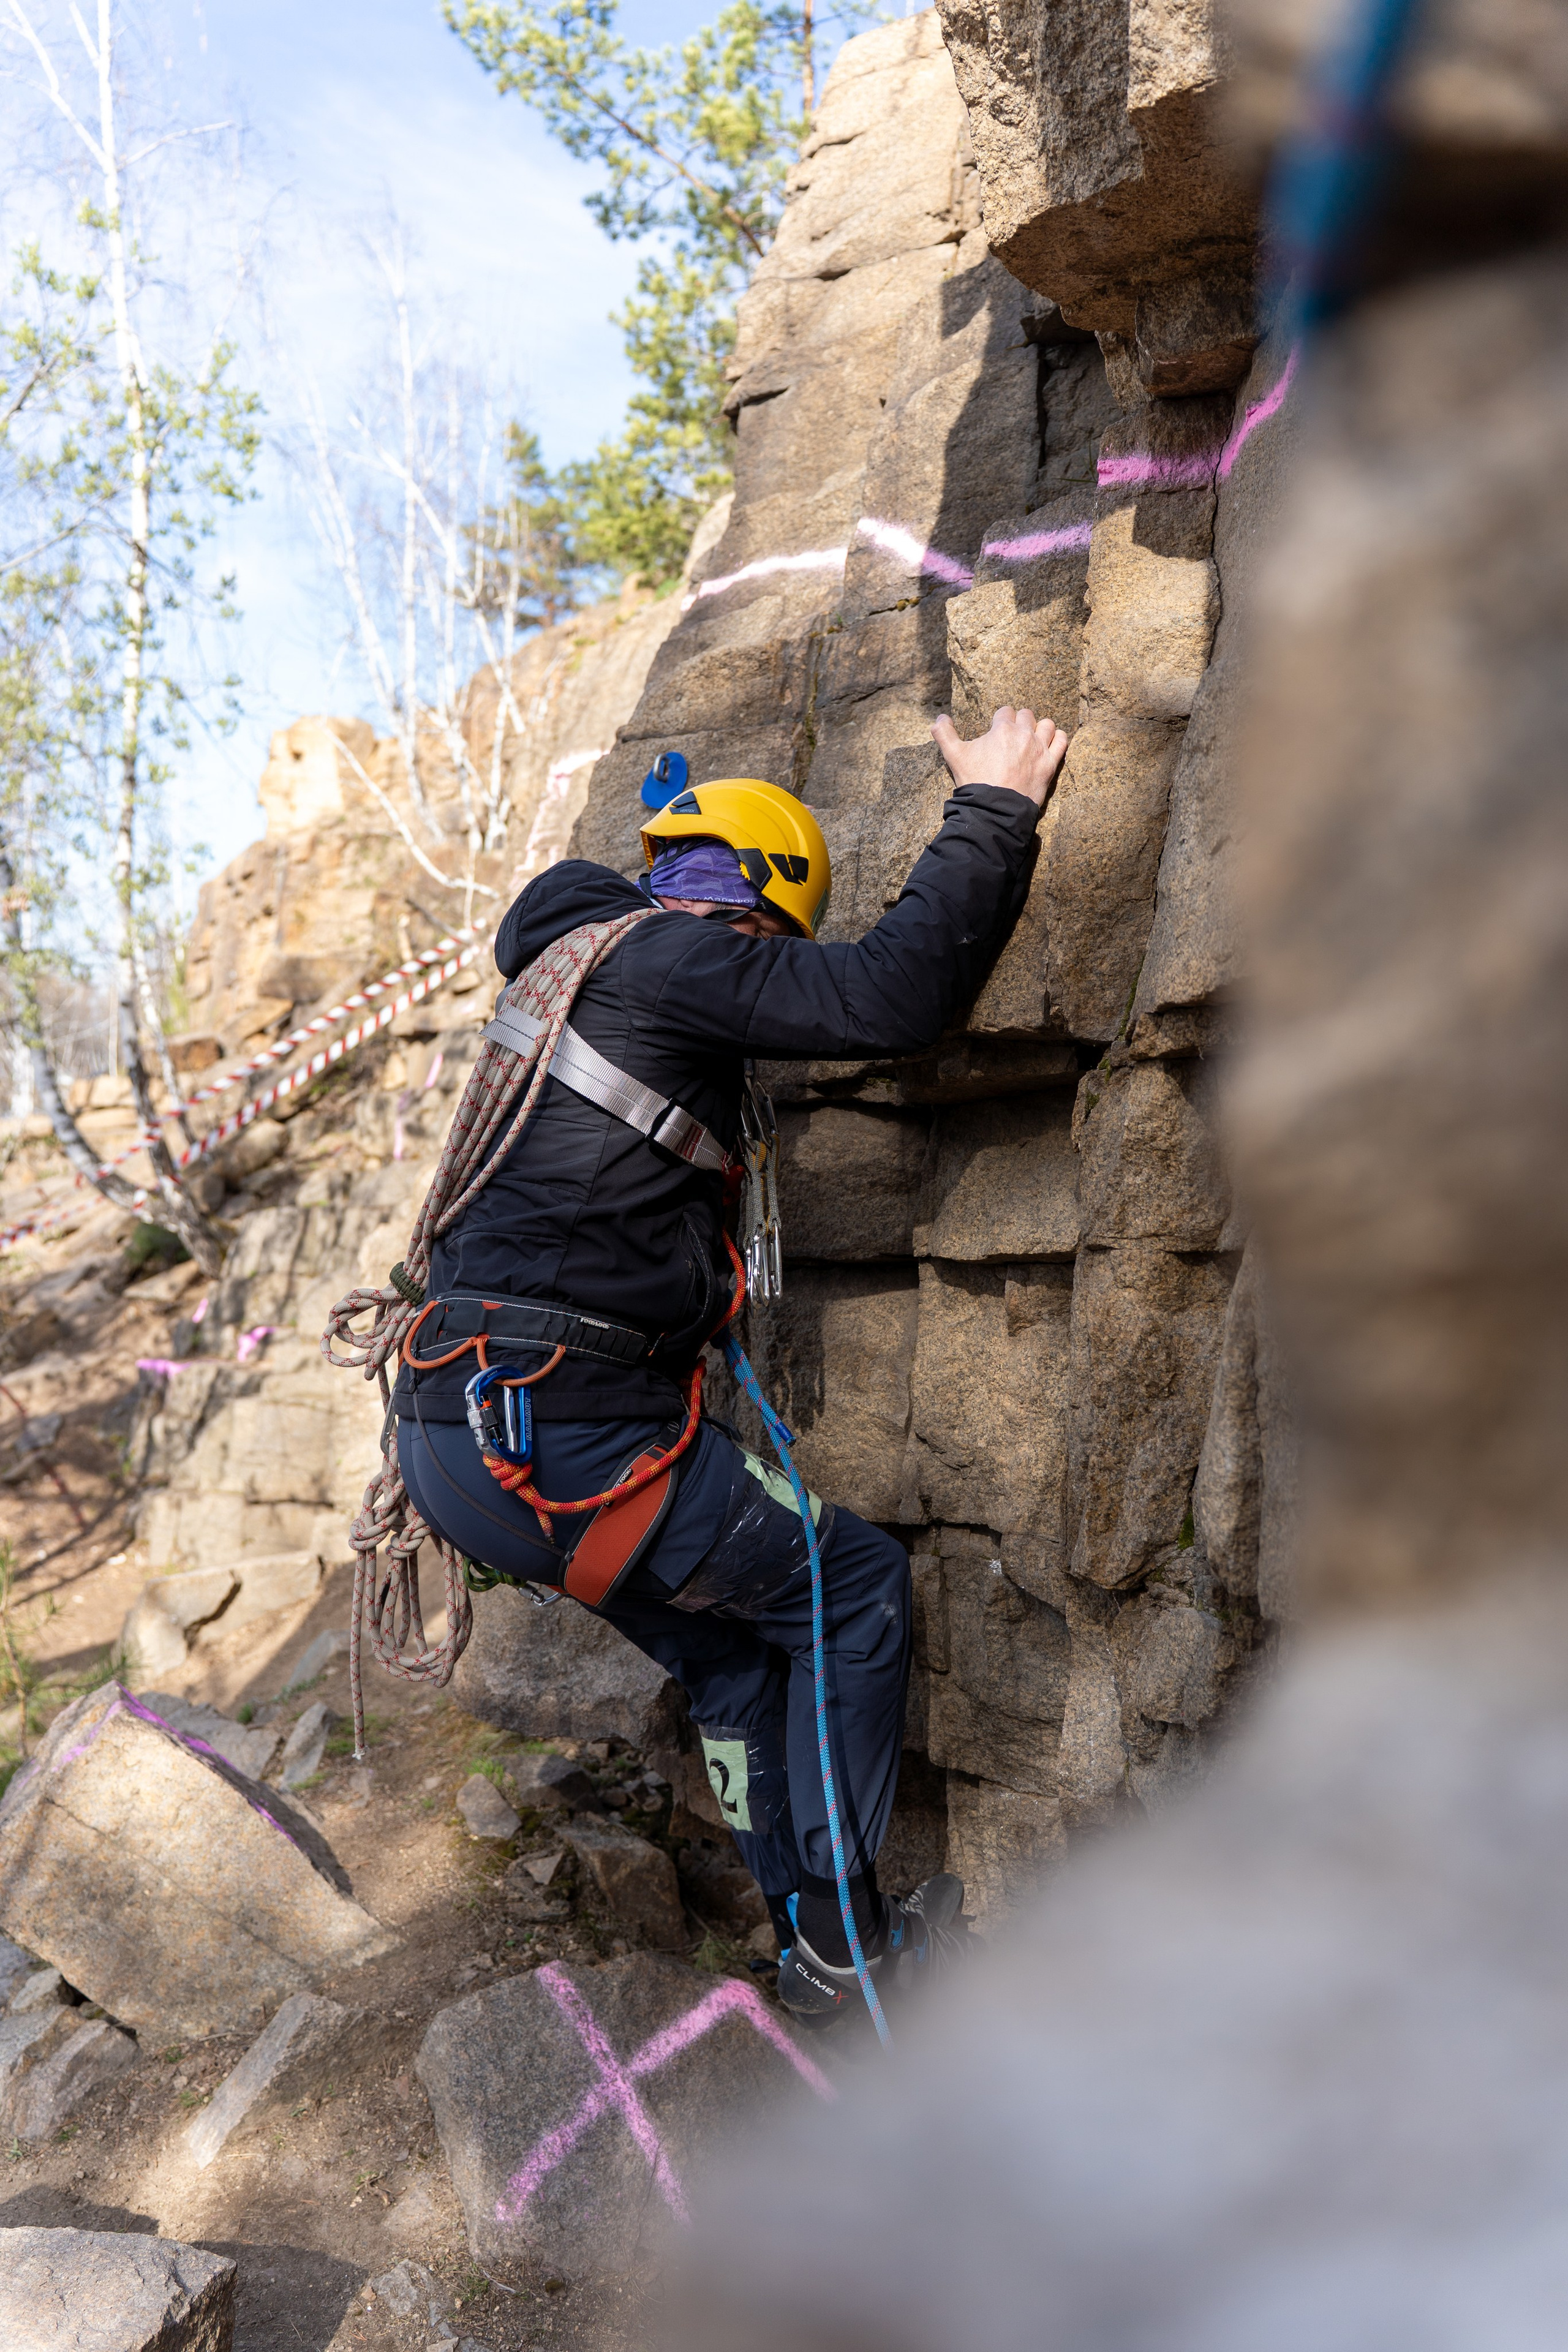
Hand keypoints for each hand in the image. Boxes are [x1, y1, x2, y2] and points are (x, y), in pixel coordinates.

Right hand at [931, 705, 1069, 810]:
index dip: (1001, 719)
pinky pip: (1062, 741)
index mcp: (1002, 728)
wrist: (994, 809)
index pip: (1006, 711)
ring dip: (1040, 728)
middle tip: (1014, 735)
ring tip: (1033, 738)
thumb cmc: (975, 781)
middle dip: (1020, 722)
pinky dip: (1058, 738)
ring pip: (1046, 725)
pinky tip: (1051, 743)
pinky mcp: (1050, 764)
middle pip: (1027, 715)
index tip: (998, 729)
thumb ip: (944, 734)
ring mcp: (1039, 749)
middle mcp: (1023, 734)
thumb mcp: (954, 756)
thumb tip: (938, 719)